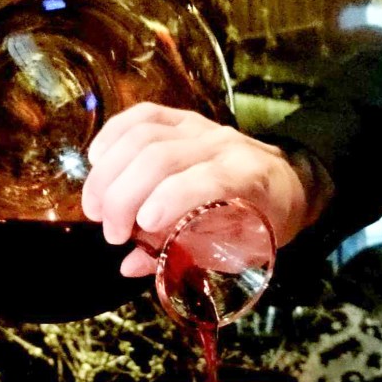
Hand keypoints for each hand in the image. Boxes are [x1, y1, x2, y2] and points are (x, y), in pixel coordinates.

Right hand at [81, 102, 314, 276]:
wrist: (285, 184)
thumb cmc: (260, 224)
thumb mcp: (234, 251)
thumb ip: (183, 257)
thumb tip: (130, 266)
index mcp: (247, 181)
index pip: (206, 180)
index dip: (169, 200)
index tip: (137, 230)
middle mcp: (224, 147)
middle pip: (161, 157)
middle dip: (123, 196)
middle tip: (109, 232)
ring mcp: (202, 128)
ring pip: (145, 135)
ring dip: (109, 172)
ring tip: (95, 207)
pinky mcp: (184, 118)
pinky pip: (143, 115)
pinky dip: (114, 135)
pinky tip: (97, 161)